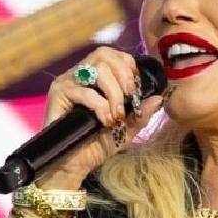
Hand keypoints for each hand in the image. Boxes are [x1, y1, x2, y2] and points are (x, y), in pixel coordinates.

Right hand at [39, 46, 163, 187]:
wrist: (76, 164)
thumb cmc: (97, 144)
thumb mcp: (126, 130)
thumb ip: (141, 114)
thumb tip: (159, 98)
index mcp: (95, 77)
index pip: (112, 54)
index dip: (127, 66)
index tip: (135, 90)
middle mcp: (80, 74)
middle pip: (103, 54)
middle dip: (123, 76)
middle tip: (128, 99)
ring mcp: (67, 82)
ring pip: (96, 69)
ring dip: (113, 93)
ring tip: (116, 116)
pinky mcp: (58, 94)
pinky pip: (84, 91)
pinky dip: (101, 106)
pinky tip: (105, 121)